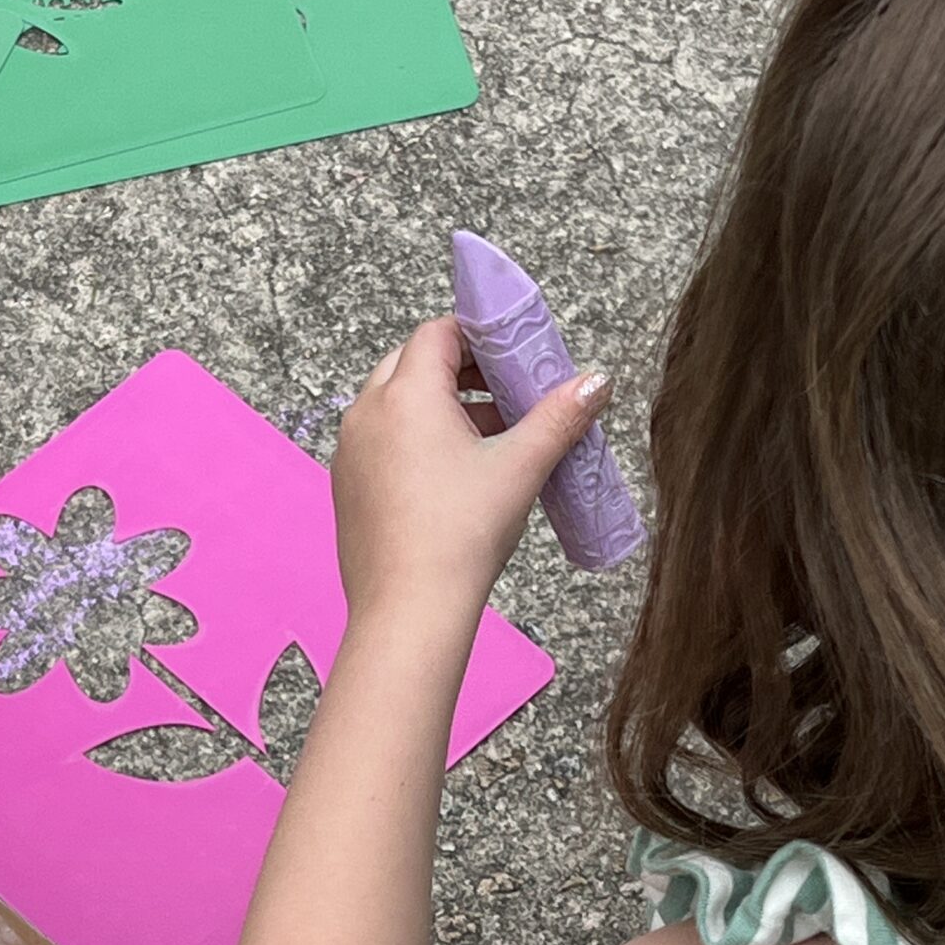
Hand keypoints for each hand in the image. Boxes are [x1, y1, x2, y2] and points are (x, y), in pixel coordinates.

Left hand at [331, 316, 610, 624]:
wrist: (408, 611)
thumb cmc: (460, 536)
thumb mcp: (520, 468)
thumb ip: (560, 417)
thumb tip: (597, 382)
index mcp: (405, 394)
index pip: (438, 333)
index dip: (479, 336)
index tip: (513, 355)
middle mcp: (366, 413)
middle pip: (413, 365)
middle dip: (462, 373)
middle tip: (506, 395)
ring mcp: (351, 452)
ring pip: (396, 406)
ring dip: (442, 409)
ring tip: (491, 439)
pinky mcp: (348, 488)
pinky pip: (382, 444)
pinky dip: (416, 443)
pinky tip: (455, 477)